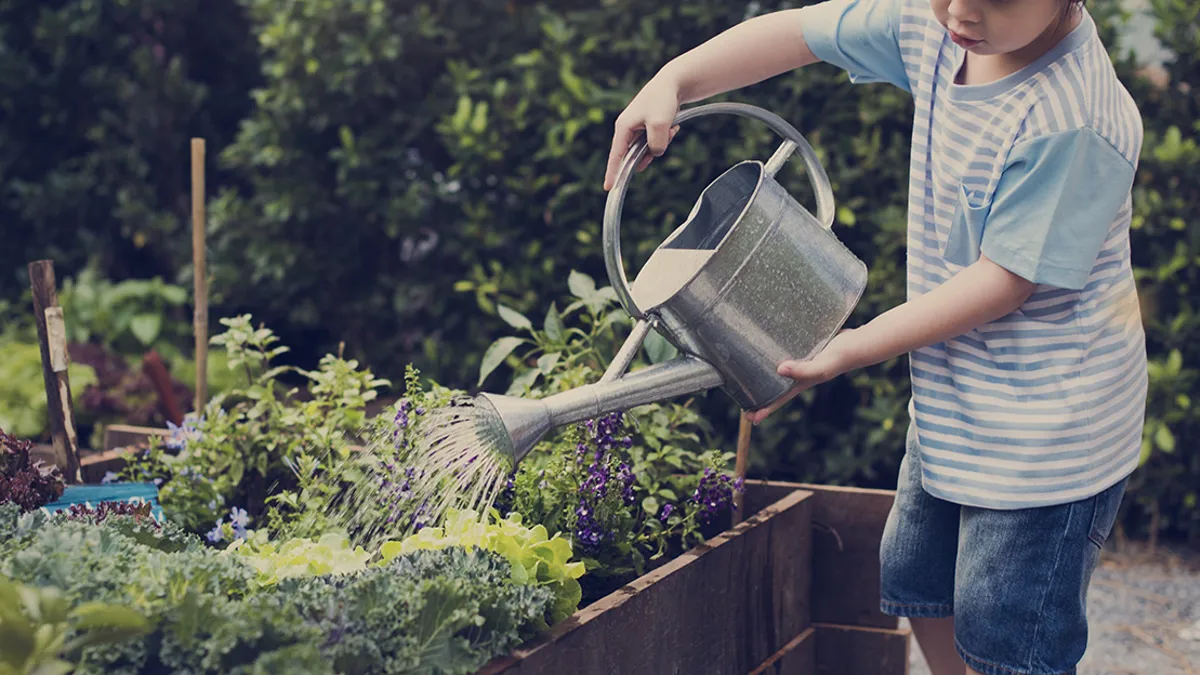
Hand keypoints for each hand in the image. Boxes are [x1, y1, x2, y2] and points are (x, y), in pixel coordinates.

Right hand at [603, 71, 683, 190]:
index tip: (608, 188)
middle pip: (635, 153)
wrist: (673, 82)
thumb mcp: (659, 125)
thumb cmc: (662, 99)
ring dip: (661, 143)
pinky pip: (654, 142)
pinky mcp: (647, 127)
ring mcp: (637, 128)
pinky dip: (665, 138)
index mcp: (623, 127)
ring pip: (647, 149)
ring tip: (671, 127)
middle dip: (651, 152)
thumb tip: (655, 153)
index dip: (612, 172)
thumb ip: (656, 145)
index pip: (616, 155)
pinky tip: (673, 126)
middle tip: (666, 133)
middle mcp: (627, 129)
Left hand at [747, 329, 861, 424]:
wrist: (859, 342)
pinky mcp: (805, 349)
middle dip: (760, 396)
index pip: (779, 399)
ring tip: (748, 377)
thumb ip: (803, 370)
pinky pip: (786, 354)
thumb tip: (780, 370)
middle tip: (741, 402)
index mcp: (802, 382)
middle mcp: (800, 374)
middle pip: (776, 387)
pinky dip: (776, 355)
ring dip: (765, 376)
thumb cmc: (842, 357)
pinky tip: (767, 349)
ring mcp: (803, 362)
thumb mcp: (822, 367)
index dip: (765, 409)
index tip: (748, 418)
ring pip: (779, 372)